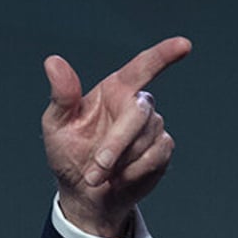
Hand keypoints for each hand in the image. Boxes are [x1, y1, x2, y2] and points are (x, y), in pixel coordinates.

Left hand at [42, 37, 191, 237]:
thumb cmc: (67, 153)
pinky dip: (133, 172)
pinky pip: (156, 156)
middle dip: (116, 144)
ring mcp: (153, 126)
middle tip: (96, 169)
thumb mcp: (56, 124)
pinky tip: (119, 177)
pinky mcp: (162, 149)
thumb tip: (53, 62)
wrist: (82, 192)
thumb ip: (61, 95)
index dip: (164, 54)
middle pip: (139, 113)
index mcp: (113, 90)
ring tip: (99, 174)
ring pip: (146, 138)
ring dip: (119, 162)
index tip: (184, 45)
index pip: (142, 66)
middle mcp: (136, 104)